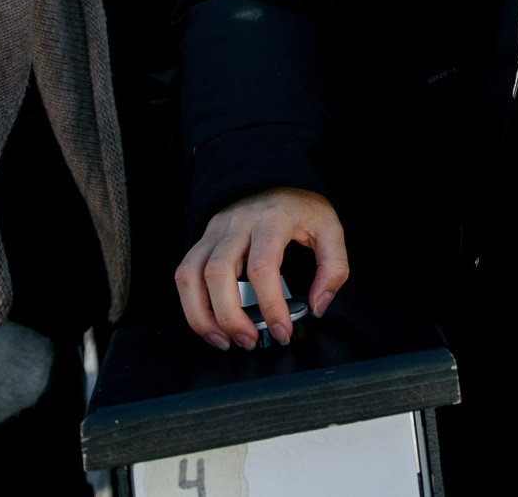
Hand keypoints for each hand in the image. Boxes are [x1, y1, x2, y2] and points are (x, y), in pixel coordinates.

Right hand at [175, 188, 347, 350]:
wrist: (272, 175)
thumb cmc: (299, 205)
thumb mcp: (329, 228)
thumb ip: (333, 268)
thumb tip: (317, 307)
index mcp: (271, 218)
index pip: (262, 267)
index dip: (270, 306)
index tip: (281, 331)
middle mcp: (237, 223)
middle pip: (218, 273)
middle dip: (230, 317)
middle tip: (250, 342)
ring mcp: (215, 231)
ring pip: (191, 275)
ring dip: (202, 316)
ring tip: (223, 341)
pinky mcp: (202, 240)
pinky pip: (184, 274)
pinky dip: (191, 305)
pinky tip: (210, 324)